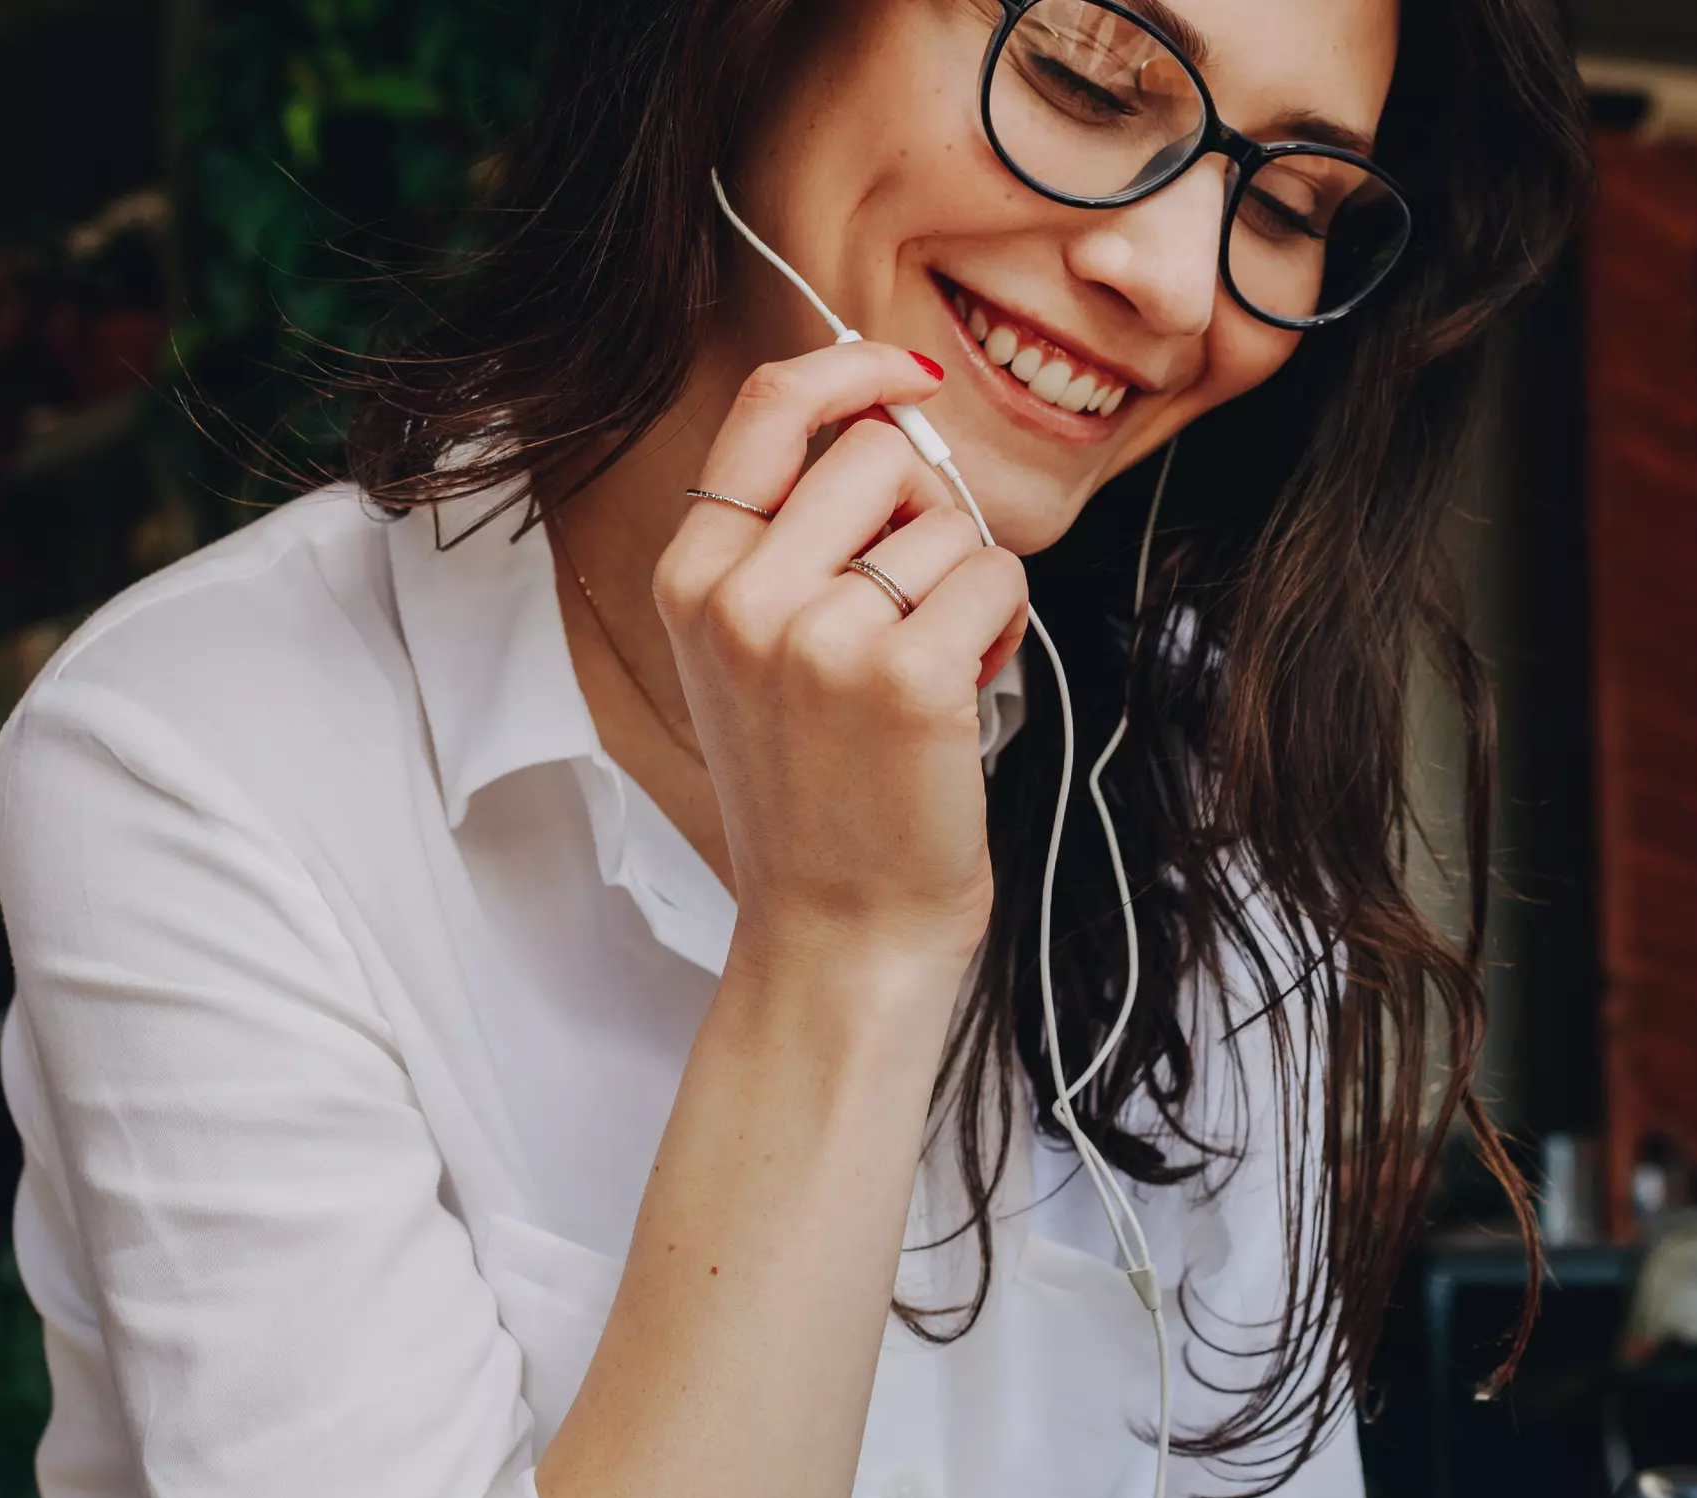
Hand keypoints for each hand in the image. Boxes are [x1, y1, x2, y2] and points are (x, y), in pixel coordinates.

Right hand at [649, 343, 1029, 968]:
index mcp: (694, 578)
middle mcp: (742, 596)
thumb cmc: (819, 794)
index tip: (907, 373)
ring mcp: (820, 636)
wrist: (839, 931)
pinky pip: (994, 576)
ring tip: (934, 664)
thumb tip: (886, 415)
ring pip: (946, 519)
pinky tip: (968, 684)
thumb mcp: (754, 653)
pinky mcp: (907, 677)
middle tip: (918, 600)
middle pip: (879, 451)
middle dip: (926, 511)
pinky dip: (1002, 622)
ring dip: (965, 581)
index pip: (771, 410)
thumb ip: (791, 540)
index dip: (852, 367)